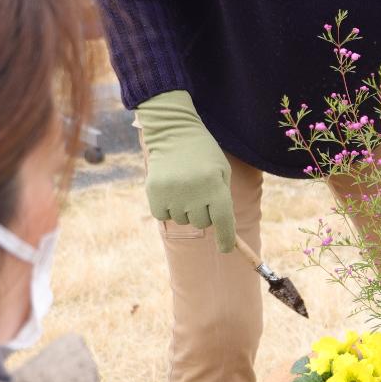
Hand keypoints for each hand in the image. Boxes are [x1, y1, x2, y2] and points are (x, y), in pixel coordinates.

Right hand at [135, 90, 235, 251]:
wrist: (173, 132)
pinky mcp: (154, 193)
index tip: (225, 249)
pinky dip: (168, 208)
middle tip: (200, 192)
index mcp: (214, 185)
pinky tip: (170, 189)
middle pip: (202, 223)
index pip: (222, 221)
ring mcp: (172, 193)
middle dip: (204, 212)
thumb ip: (223, 198)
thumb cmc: (203, 153)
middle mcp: (193, 192)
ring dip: (185, 209)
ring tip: (184, 185)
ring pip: (183, 220)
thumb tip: (221, 230)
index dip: (225, 238)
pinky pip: (163, 216)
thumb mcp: (221, 171)